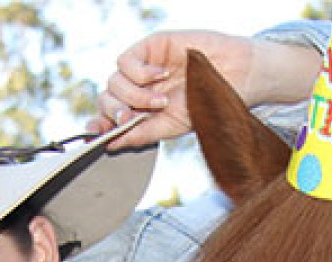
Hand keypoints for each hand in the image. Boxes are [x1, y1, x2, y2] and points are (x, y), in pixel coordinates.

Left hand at [87, 30, 319, 150]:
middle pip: (106, 98)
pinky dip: (140, 73)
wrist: (236, 78)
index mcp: (143, 111)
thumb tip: (110, 144)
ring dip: (135, 96)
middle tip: (130, 119)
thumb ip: (142, 134)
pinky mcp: (150, 47)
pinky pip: (126, 60)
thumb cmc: (209, 104)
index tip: (94, 134)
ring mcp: (144, 68)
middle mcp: (140, 89)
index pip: (109, 116)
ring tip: (161, 100)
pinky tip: (162, 76)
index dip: (98, 124)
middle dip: (114, 112)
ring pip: (114, 81)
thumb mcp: (173, 126)